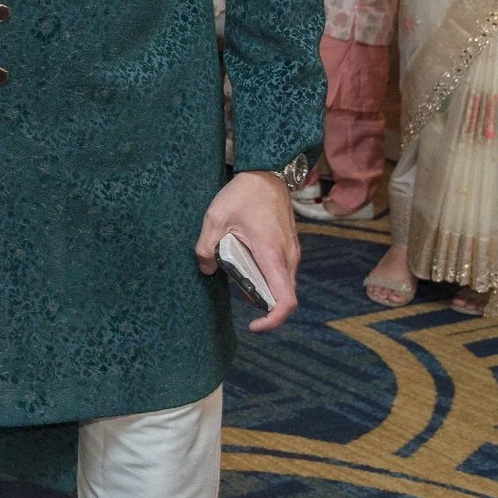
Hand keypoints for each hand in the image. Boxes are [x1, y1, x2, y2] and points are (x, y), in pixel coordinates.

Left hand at [195, 170, 298, 332]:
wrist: (267, 172)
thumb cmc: (243, 194)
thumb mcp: (215, 218)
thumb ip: (206, 246)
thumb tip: (206, 269)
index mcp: (272, 253)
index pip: (285, 300)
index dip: (273, 320)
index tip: (254, 325)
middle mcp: (288, 256)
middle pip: (283, 295)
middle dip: (263, 305)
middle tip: (236, 294)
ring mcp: (291, 251)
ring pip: (283, 284)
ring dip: (264, 289)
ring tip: (237, 274)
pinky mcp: (289, 246)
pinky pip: (281, 271)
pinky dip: (266, 277)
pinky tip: (244, 263)